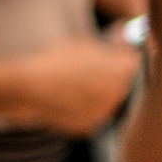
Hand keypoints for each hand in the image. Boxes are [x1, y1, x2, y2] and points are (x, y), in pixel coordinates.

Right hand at [8, 37, 140, 135]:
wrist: (28, 88)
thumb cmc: (56, 60)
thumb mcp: (85, 43)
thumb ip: (109, 44)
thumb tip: (121, 35)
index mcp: (122, 70)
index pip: (132, 59)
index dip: (121, 51)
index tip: (112, 46)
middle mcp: (118, 94)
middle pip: (121, 82)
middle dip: (111, 73)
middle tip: (91, 65)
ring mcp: (103, 113)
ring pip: (106, 100)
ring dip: (98, 91)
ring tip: (76, 81)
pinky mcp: (87, 127)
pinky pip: (91, 114)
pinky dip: (85, 107)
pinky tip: (68, 97)